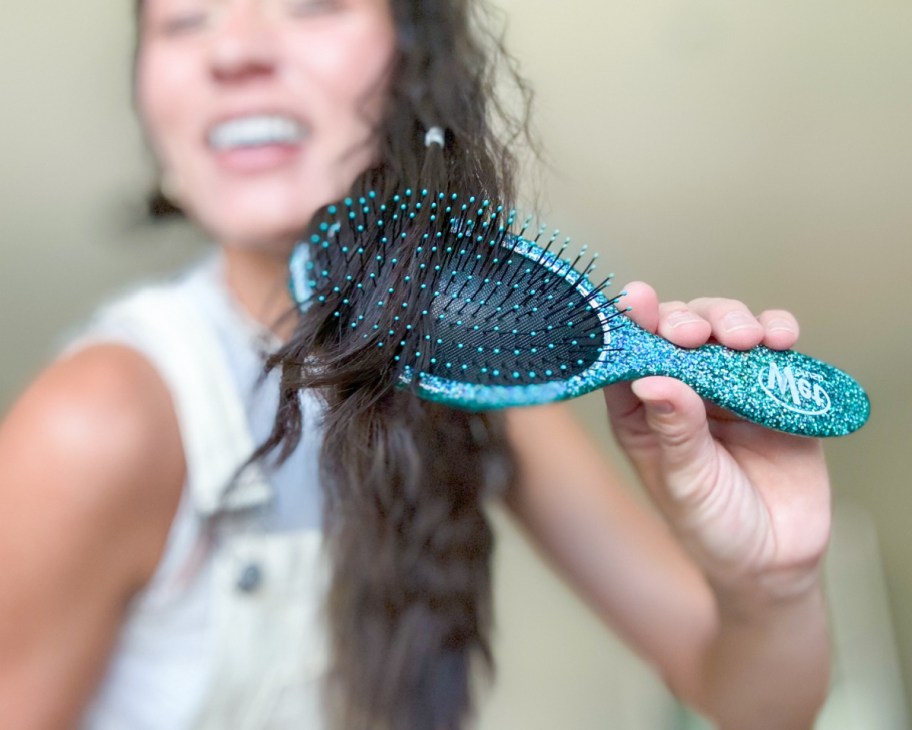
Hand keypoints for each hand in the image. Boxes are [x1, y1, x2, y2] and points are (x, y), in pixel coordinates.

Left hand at [603, 282, 830, 602]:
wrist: (775, 561)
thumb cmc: (712, 526)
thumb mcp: (686, 483)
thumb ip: (675, 432)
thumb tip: (651, 380)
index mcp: (643, 411)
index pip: (630, 356)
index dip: (631, 325)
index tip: (637, 301)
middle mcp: (683, 391)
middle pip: (677, 332)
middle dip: (686, 320)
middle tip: (695, 333)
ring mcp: (730, 386)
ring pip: (724, 328)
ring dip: (731, 320)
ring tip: (743, 338)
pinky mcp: (775, 388)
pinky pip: (775, 348)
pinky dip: (778, 332)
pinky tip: (780, 337)